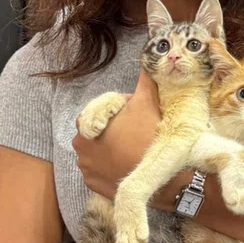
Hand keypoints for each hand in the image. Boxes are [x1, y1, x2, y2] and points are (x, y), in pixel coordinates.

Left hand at [72, 70, 160, 198]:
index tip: (133, 117)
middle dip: (113, 131)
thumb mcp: (148, 101)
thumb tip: (148, 54)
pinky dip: (112, 168)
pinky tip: (129, 164)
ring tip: (134, 149)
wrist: (164, 179)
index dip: (115, 113)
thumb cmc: (150, 137)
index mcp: (85, 126)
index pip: (96, 113)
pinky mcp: (95, 188)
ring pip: (98, 152)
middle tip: (137, 133)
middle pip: (97, 133)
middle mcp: (79, 149)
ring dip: (112, 150)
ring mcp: (87, 171)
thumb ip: (144, 77)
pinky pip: (102, 172)